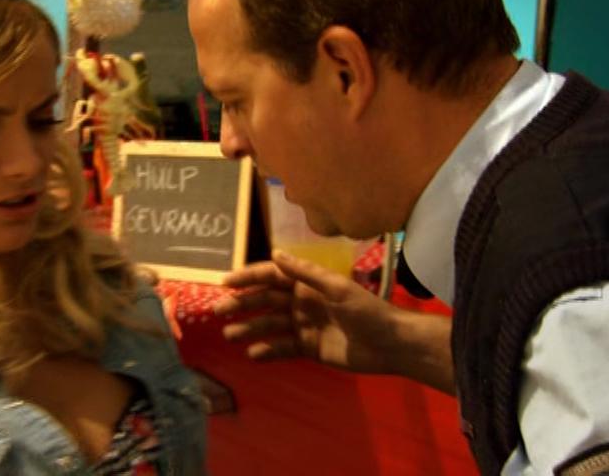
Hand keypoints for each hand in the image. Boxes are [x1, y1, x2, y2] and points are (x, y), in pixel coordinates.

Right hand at [213, 250, 454, 392]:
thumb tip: (275, 253)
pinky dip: (267, 351)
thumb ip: (305, 272)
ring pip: (269, 325)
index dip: (248, 278)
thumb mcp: (336, 287)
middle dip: (241, 304)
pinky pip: (282, 348)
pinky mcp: (308, 349)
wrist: (391, 345)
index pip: (271, 277)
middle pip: (265, 301)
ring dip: (249, 329)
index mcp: (307, 284)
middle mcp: (301, 302)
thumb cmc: (367, 311)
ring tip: (230, 335)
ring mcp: (303, 326)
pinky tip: (253, 355)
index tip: (225, 282)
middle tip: (217, 312)